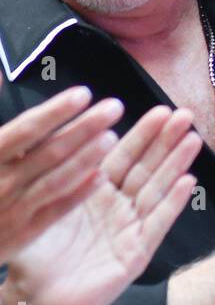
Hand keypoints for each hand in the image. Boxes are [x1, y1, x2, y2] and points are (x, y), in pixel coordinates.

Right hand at [0, 80, 125, 261]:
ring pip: (56, 180)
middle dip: (84, 127)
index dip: (55, 111)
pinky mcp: (24, 231)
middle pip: (48, 151)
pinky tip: (102, 176)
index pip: (25, 130)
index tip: (83, 93)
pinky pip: (56, 210)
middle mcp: (1, 181)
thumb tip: (1, 73)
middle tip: (114, 107)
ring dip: (86, 158)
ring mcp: (13, 208)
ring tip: (113, 136)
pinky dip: (79, 193)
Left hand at [5, 106, 200, 304]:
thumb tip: (54, 134)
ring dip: (176, 164)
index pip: (122, 156)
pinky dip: (173, 202)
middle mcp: (117, 207)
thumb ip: (51, 175)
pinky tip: (188, 182)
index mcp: (93, 193)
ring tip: (193, 140)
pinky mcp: (137, 252)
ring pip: (157, 189)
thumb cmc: (33, 255)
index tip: (160, 111)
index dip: (143, 133)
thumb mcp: (37, 206)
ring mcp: (130, 228)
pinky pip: (158, 222)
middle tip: (184, 115)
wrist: (34, 299)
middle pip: (146, 167)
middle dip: (166, 141)